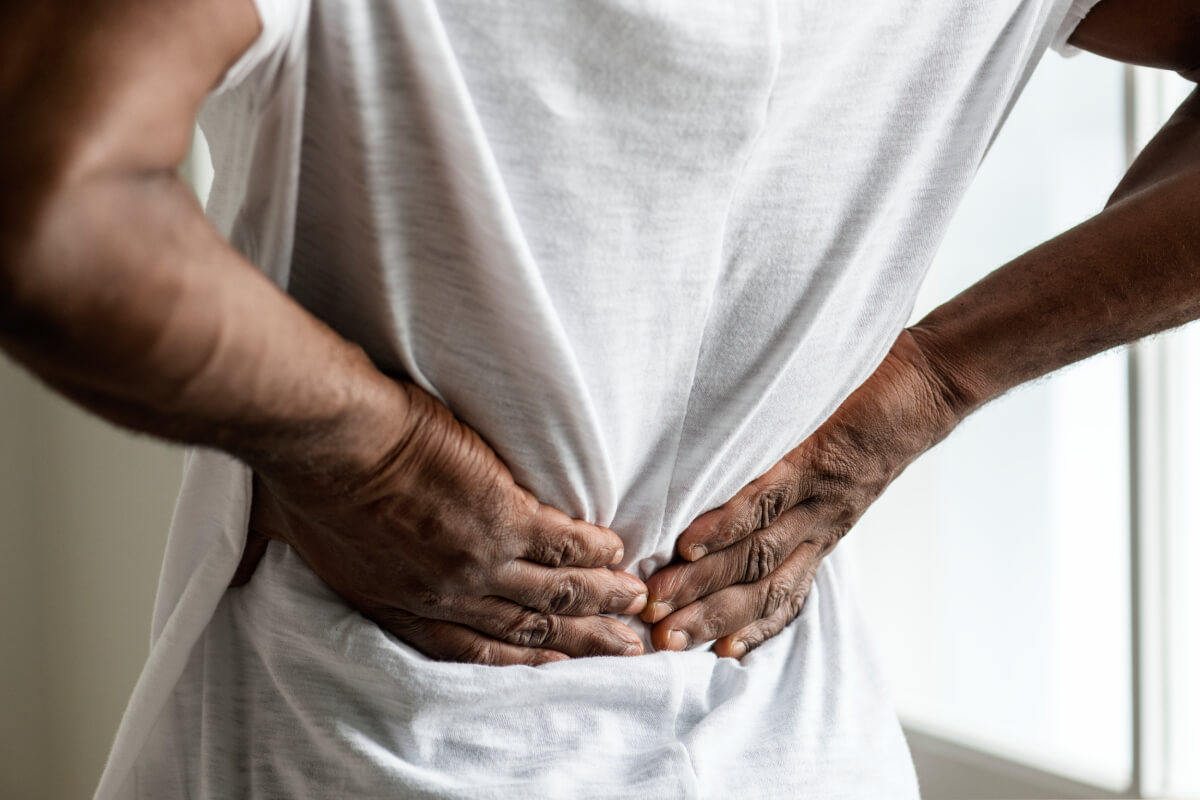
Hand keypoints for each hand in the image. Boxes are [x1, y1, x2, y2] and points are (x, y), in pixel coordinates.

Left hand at [232, 380, 648, 665]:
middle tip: (618, 650)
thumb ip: (268, 557)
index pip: (466, 645)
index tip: (550, 664)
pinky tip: (617, 554)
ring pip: (551, 592)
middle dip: (574, 644)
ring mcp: (477, 558)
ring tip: (631, 606)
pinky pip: (562, 543)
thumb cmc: (298, 479)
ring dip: (595, 603)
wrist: (326, 440)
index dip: (516, 658)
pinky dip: (591, 553)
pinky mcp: (502, 515)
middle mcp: (442, 593)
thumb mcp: (276, 535)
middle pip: (522, 629)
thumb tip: (233, 569)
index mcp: (394, 602)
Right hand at [641, 330, 960, 657]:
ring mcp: (821, 497)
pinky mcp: (819, 458)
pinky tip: (689, 544)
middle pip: (759, 587)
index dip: (747, 630)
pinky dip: (726, 525)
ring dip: (705, 583)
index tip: (705, 656)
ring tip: (660, 602)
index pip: (783, 597)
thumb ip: (799, 493)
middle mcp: (823, 528)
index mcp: (824, 535)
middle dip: (706, 617)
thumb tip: (747, 504)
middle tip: (659, 641)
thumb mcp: (840, 474)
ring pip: (757, 554)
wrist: (934, 386)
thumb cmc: (877, 424)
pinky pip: (767, 499)